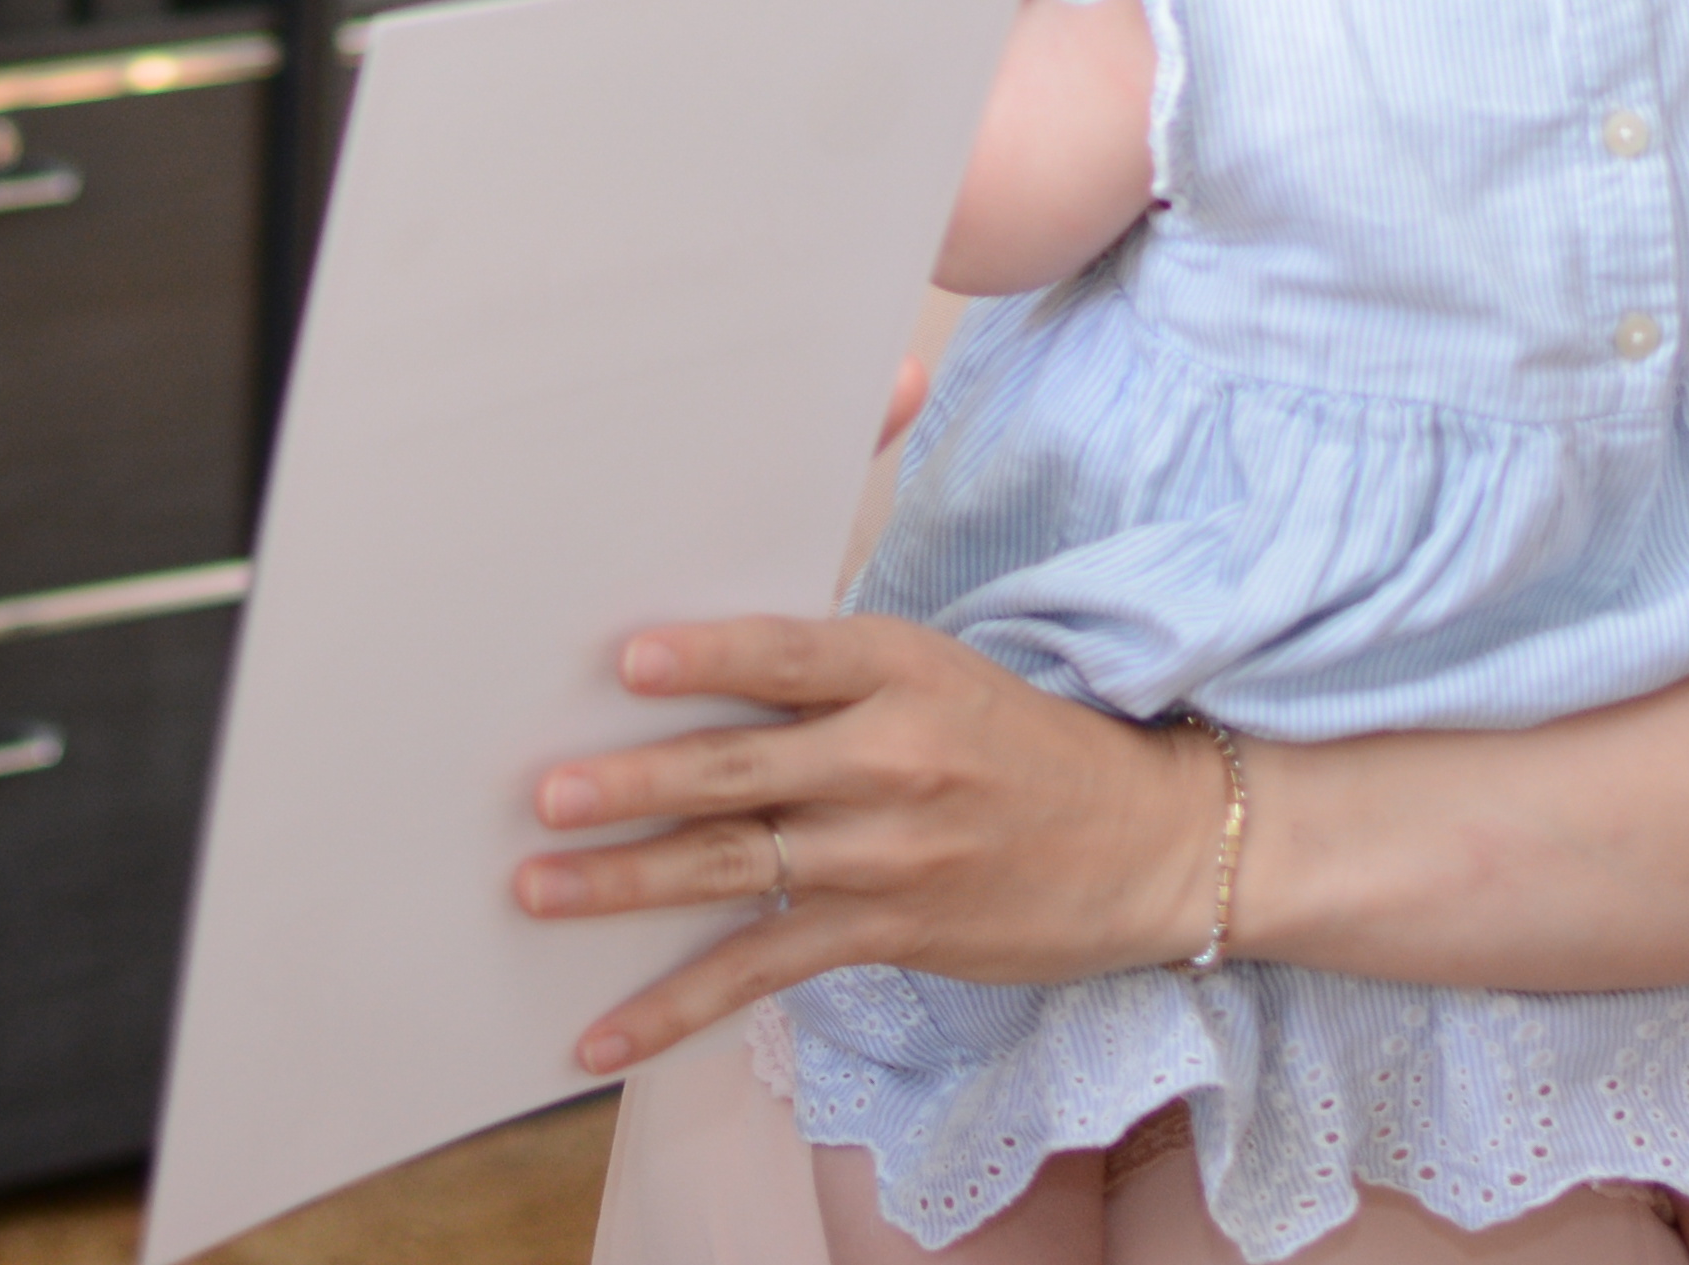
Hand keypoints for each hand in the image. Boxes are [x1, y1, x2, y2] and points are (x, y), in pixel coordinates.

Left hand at [512, 614, 1213, 1070]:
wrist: (1150, 842)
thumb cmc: (1021, 741)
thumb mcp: (936, 668)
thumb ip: (827, 663)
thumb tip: (700, 655)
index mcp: (898, 668)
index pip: (788, 654)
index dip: (707, 657)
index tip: (624, 664)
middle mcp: (890, 756)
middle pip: (742, 765)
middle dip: (635, 782)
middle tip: (546, 792)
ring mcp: (886, 852)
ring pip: (735, 866)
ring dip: (627, 881)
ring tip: (538, 887)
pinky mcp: (886, 930)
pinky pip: (762, 967)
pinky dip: (677, 1005)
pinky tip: (606, 1034)